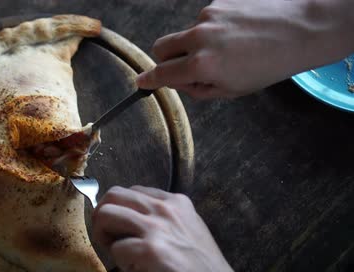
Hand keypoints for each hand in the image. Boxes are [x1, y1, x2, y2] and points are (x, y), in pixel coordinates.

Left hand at [92, 186, 240, 271]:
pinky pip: (115, 249)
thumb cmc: (201, 269)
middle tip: (111, 239)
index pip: (131, 191)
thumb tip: (132, 219)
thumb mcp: (188, 229)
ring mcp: (156, 227)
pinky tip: (138, 271)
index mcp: (175, 202)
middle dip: (103, 217)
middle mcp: (165, 208)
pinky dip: (121, 263)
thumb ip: (164, 219)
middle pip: (112, 195)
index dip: (120, 210)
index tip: (124, 229)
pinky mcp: (149, 250)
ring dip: (104, 236)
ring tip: (120, 253)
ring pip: (105, 214)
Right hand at [137, 0, 353, 98]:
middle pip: (161, 47)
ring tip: (230, 48)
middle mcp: (199, 38)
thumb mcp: (232, 90)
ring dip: (197, 43)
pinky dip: (215, 28)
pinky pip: (206, 18)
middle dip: (165, 58)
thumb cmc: (270, 65)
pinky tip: (238, 33)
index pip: (163, 74)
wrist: (302, 30)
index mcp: (202, 65)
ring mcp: (208, 16)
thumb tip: (179, 82)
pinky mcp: (219, 1)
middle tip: (183, 66)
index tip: (141, 82)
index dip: (149, 80)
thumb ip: (199, 89)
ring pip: (187, 33)